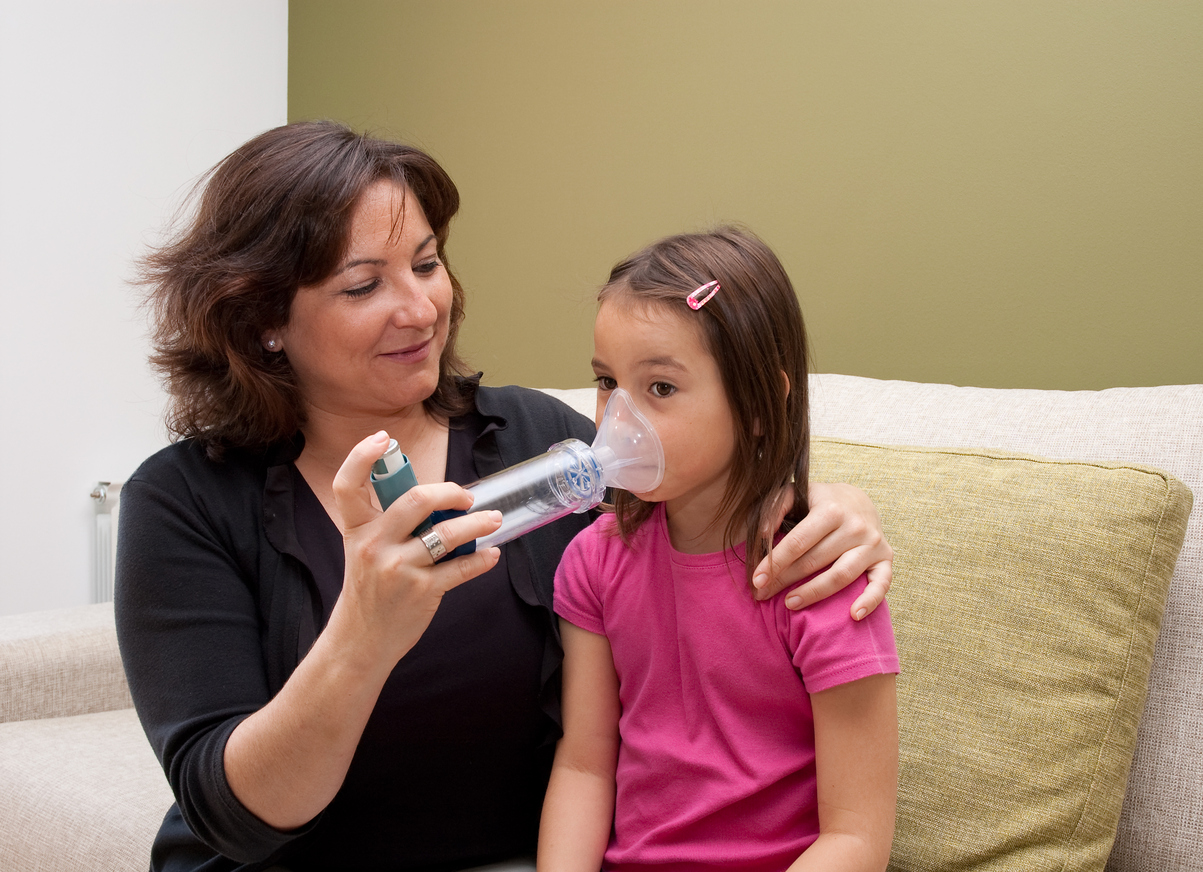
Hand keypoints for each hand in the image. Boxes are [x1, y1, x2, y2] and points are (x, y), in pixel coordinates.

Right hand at [224, 431, 504, 829]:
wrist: (359, 643)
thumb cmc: (368, 590)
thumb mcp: (364, 551)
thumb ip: (389, 523)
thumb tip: (436, 496)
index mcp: (356, 531)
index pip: (347, 486)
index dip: (361, 457)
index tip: (382, 438)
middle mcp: (374, 547)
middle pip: (414, 501)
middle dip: (447, 492)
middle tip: (466, 495)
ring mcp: (398, 570)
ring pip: (447, 535)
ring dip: (477, 524)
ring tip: (493, 519)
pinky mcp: (421, 593)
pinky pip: (460, 570)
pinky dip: (481, 560)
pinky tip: (491, 555)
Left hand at [752, 482, 892, 618]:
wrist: (858, 500)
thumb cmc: (818, 502)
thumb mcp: (795, 494)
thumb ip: (774, 508)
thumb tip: (762, 536)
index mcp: (831, 509)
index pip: (798, 541)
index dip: (775, 562)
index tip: (757, 580)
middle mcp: (855, 526)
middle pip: (815, 561)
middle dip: (785, 580)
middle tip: (763, 594)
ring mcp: (873, 543)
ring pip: (841, 576)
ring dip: (814, 593)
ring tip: (790, 603)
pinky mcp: (886, 558)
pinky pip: (882, 584)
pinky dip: (870, 601)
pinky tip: (854, 615)